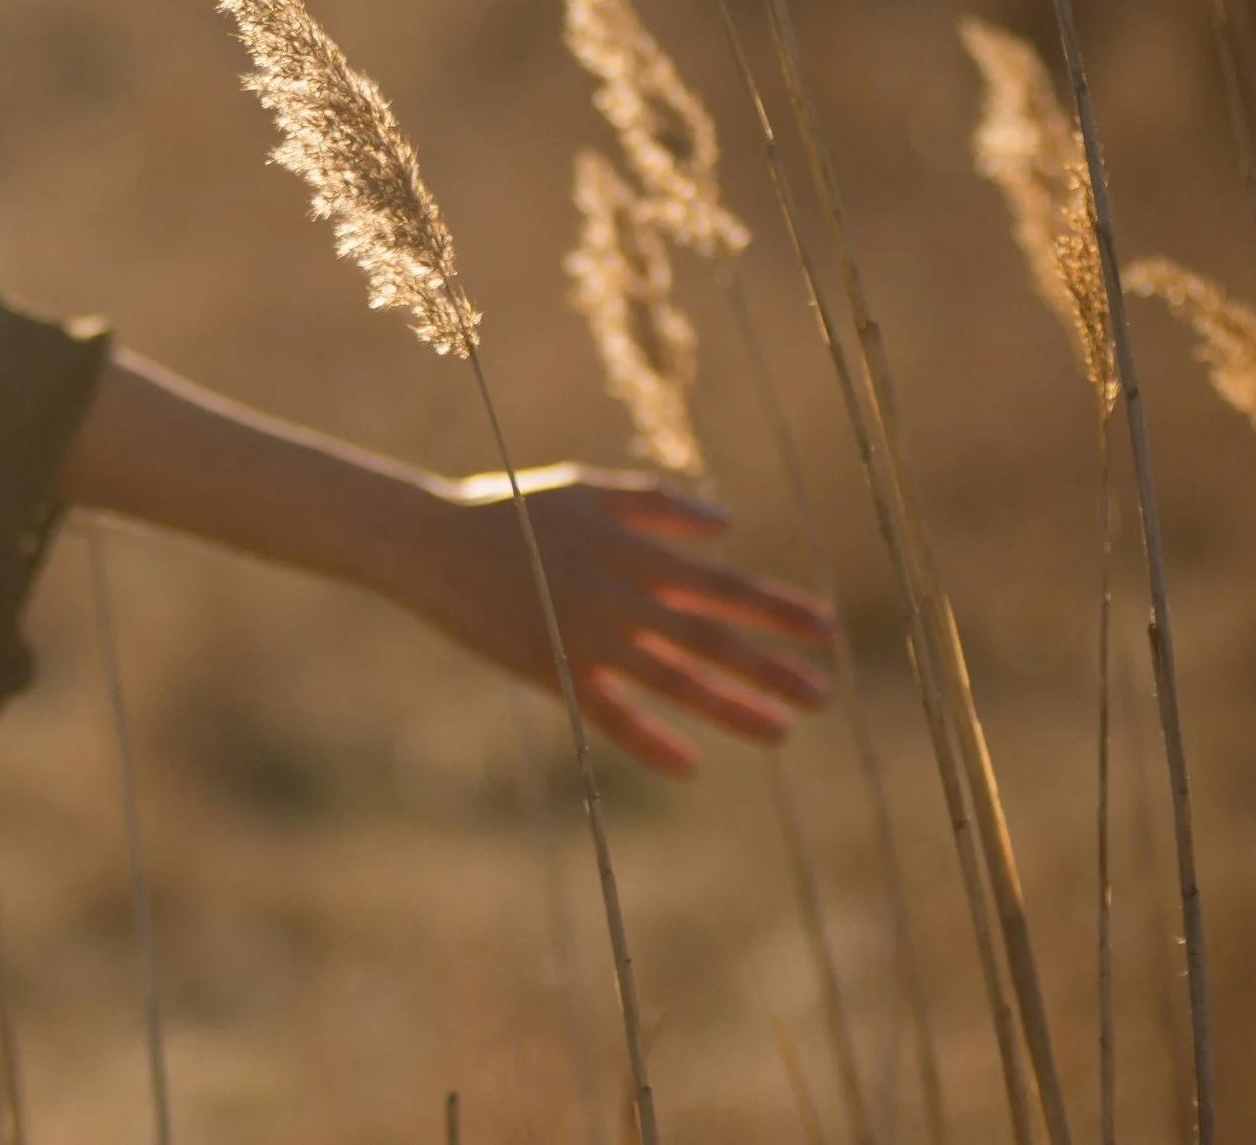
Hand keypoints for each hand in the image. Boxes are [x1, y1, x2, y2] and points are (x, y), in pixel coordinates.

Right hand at [406, 464, 834, 777]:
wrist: (431, 542)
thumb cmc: (512, 508)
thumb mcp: (588, 489)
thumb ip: (659, 505)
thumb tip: (727, 527)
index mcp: (633, 550)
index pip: (721, 585)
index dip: (775, 608)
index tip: (824, 628)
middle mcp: (619, 597)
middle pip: (710, 639)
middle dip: (771, 667)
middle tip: (824, 694)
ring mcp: (587, 639)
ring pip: (673, 682)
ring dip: (732, 707)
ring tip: (783, 731)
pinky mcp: (552, 673)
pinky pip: (609, 716)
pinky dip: (649, 741)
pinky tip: (691, 767)